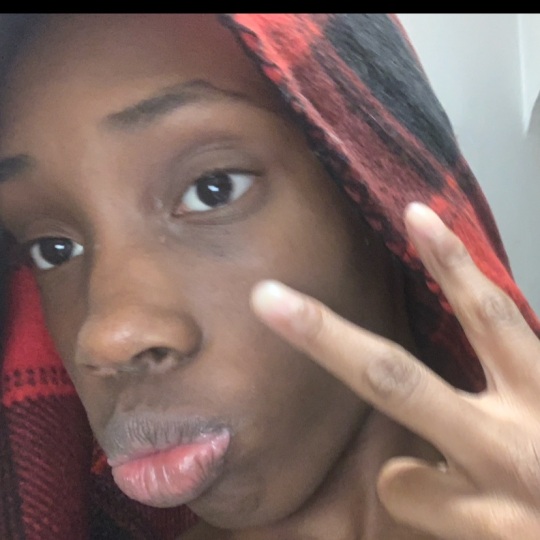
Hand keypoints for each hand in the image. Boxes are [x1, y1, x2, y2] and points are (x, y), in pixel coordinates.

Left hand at [250, 202, 539, 539]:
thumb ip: (514, 384)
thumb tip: (462, 346)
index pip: (490, 313)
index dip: (452, 262)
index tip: (414, 213)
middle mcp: (515, 439)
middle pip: (397, 376)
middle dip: (325, 337)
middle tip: (268, 299)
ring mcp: (496, 500)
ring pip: (397, 474)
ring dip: (409, 477)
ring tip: (456, 490)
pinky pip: (413, 515)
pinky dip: (425, 509)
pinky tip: (464, 523)